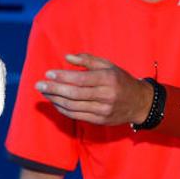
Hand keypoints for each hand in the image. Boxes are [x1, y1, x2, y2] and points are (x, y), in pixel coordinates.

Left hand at [36, 53, 153, 125]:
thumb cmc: (121, 80)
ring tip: (44, 93)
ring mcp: (103, 110)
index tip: (48, 73)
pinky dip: (63, 109)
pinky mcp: (100, 121)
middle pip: (74, 94)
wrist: (140, 103)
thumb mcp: (108, 65)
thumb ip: (88, 60)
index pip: (80, 79)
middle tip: (39, 85)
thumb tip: (67, 57)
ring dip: (55, 100)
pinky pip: (77, 115)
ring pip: (73, 106)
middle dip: (54, 89)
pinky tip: (55, 102)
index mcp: (108, 79)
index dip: (62, 77)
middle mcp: (106, 96)